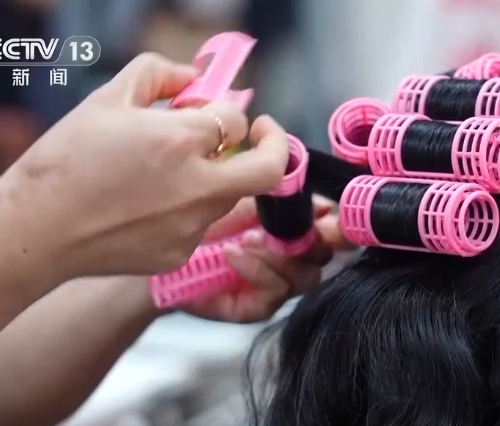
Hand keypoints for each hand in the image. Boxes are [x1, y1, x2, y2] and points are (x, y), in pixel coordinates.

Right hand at [0, 52, 290, 279]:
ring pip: (230, 194)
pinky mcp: (182, 254)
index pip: (235, 121)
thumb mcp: (107, 99)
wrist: (36, 230)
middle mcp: (198, 186)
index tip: (212, 112)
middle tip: (262, 136)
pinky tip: (147, 206)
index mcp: (182, 141)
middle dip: (273, 147)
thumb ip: (157, 75)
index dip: (225, 113)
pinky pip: (202, 224)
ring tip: (168, 173)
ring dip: (217, 177)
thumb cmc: (65, 161)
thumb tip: (193, 77)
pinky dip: (188, 208)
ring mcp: (193, 225)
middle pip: (268, 169)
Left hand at [182, 196, 348, 321]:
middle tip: (284, 226)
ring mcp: (276, 288)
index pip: (332, 231)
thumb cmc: (201, 225)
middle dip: (309, 239)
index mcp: (295, 232)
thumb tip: (311, 191)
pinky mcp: (256, 308)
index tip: (325, 212)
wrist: (161, 255)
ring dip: (277, 255)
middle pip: (323, 256)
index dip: (339, 225)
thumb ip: (275, 197)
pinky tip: (232, 254)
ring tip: (246, 239)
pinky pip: (272, 294)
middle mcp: (293, 262)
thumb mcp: (238, 201)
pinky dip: (255, 270)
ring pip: (303, 277)